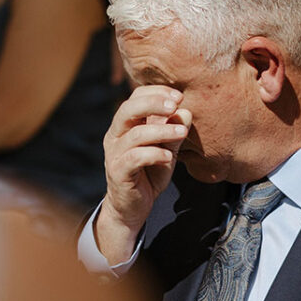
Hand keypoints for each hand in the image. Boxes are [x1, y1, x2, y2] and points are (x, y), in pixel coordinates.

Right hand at [94, 86, 190, 263]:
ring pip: (135, 134)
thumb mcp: (167, 150)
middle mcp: (116, 135)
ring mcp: (114, 153)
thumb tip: (186, 111)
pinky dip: (154, 154)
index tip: (179, 96)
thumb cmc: (149, 173)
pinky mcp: (117, 172)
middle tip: (175, 105)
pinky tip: (169, 157)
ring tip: (182, 133)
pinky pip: (135, 158)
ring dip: (162, 130)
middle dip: (153, 103)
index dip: (156, 93)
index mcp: (126, 124)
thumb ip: (175, 133)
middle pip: (128, 109)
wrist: (132, 207)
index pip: (135, 97)